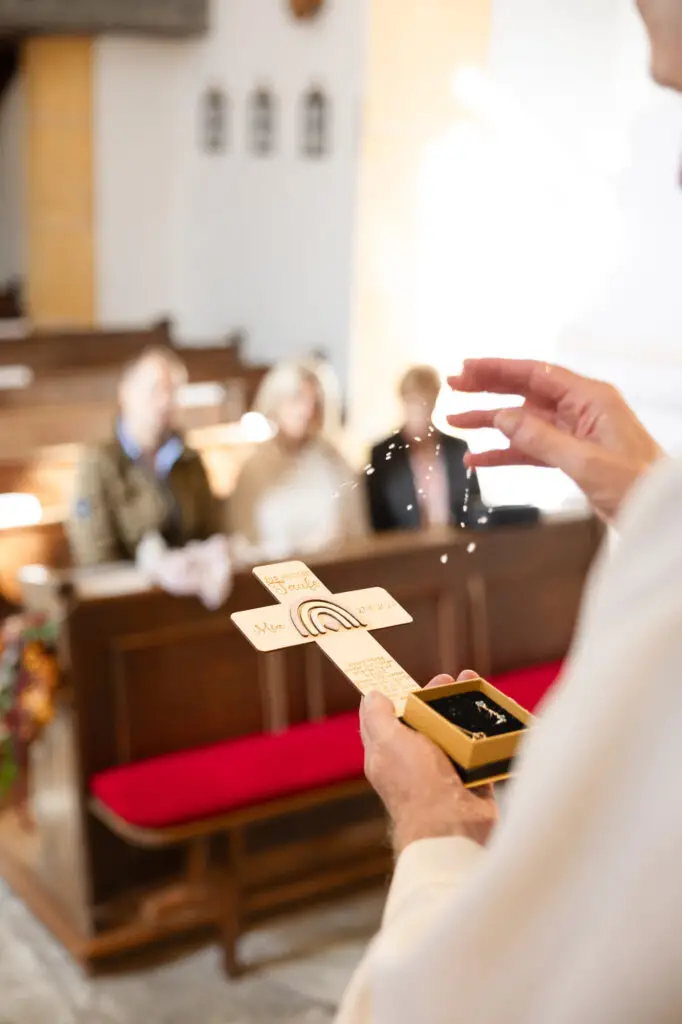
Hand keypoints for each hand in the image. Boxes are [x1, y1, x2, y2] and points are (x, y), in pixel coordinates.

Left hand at [360, 672, 497, 855]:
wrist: (453, 828)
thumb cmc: (417, 784)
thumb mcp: (388, 742)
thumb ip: (377, 717)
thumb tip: (372, 694)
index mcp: (388, 756)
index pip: (390, 720)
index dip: (402, 696)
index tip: (418, 680)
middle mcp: (415, 765)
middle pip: (426, 723)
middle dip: (439, 698)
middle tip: (454, 679)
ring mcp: (445, 774)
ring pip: (455, 734)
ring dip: (466, 710)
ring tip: (477, 687)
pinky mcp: (472, 782)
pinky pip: (481, 752)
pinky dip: (488, 733)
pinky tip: (495, 716)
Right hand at [448, 359, 664, 521]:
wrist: (660, 514)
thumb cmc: (637, 484)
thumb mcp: (584, 461)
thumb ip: (540, 437)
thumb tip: (501, 417)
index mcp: (591, 398)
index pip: (535, 374)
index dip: (498, 369)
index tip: (467, 367)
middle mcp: (582, 409)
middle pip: (526, 392)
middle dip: (488, 389)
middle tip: (453, 386)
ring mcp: (576, 433)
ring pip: (523, 421)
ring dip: (490, 423)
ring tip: (456, 421)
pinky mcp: (572, 456)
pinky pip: (530, 449)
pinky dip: (504, 453)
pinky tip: (478, 459)